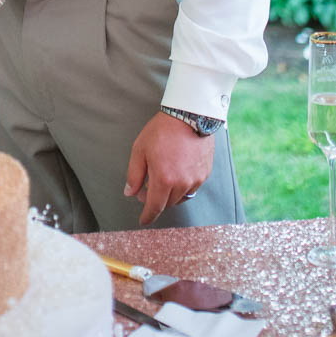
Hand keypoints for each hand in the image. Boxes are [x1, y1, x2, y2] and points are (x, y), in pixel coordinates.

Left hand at [123, 111, 214, 225]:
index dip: (148, 216)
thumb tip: (130, 193)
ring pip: (180, 197)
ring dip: (169, 193)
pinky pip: (192, 188)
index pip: (154, 207)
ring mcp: (196, 179)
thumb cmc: (162, 131)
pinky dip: (182, 186)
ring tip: (161, 178)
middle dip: (156, 200)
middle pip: (167, 203)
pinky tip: (176, 172)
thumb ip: (134, 174)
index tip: (143, 220)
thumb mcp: (140, 150)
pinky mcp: (205, 173)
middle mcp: (181, 183)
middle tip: (146, 188)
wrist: (189, 115)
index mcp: (164, 179)